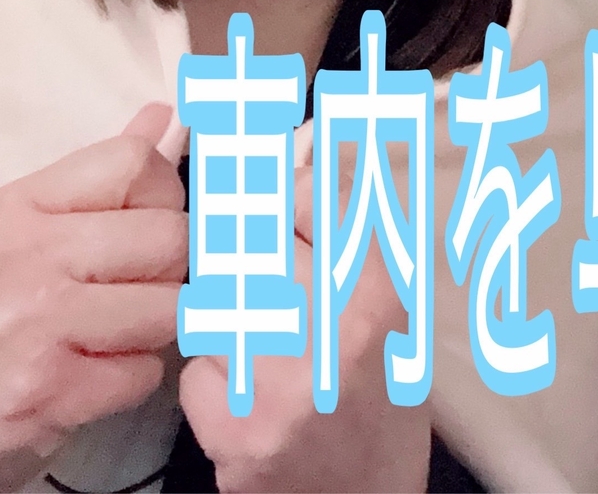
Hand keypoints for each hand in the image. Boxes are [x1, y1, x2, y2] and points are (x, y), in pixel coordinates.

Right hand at [0, 104, 187, 492]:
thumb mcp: (20, 233)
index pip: (136, 162)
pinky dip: (131, 381)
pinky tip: (89, 377)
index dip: (165, 196)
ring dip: (156, 330)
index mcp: (18, 206)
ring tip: (111, 335)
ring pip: (171, 307)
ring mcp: (35, 325)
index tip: (145, 229)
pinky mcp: (50, 392)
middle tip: (133, 293)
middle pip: (170, 235)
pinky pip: (146, 373)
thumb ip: (97, 180)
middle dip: (172, 271)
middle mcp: (24, 256)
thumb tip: (164, 115)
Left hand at [179, 146, 431, 492]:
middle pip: (253, 246)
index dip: (282, 186)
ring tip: (264, 345)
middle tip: (250, 260)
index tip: (269, 182)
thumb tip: (309, 164)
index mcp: (385, 295)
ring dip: (226, 318)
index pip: (313, 197)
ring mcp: (281, 386)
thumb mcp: (400, 314)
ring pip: (215, 306)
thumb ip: (358, 243)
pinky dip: (212, 379)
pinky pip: (197, 370)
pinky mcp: (238, 433)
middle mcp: (336, 335)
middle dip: (243, 248)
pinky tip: (246, 395)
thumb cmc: (385, 405)